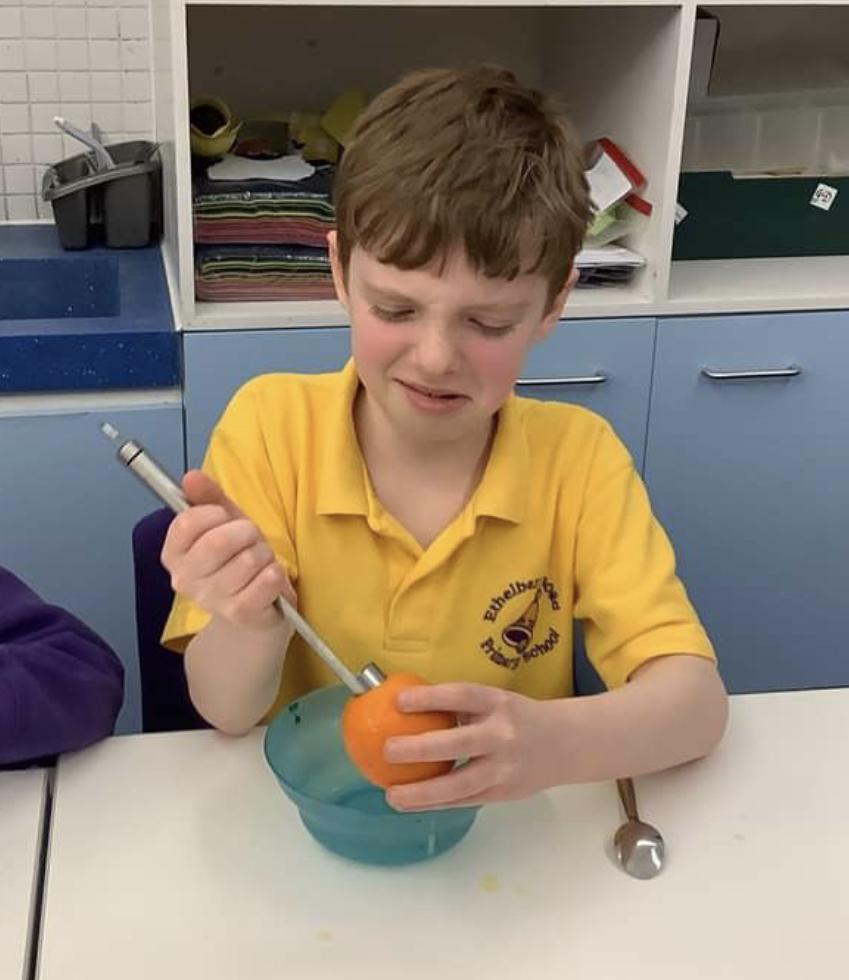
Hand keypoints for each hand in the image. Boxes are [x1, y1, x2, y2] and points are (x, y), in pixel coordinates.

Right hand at [160, 470, 295, 632]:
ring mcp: (211, 600)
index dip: (214, 514)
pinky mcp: (240, 613)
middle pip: (217, 541)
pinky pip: (268, 579)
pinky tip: (268, 580)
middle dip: (245, 533)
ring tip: (259, 562)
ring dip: (264, 554)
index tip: (225, 518)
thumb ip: (208, 497)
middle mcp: (185, 580)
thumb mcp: (225, 521)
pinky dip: (276, 574)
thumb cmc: (237, 558)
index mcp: (173, 554)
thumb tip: (191, 476)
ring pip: (249, 559)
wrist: (255, 608)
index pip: (186, 522)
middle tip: (250, 540)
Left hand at [382, 683, 568, 810]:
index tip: (398, 701)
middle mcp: (503, 735)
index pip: (461, 696)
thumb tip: (402, 705)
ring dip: (423, 792)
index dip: (430, 698)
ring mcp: (504, 769)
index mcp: (498, 704)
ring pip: (461, 785)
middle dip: (420, 749)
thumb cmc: (516, 717)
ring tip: (391, 794)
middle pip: (459, 744)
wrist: (565, 744)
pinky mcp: (503, 794)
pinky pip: (464, 801)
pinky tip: (410, 803)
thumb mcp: (494, 701)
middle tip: (388, 750)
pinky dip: (436, 803)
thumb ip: (459, 706)